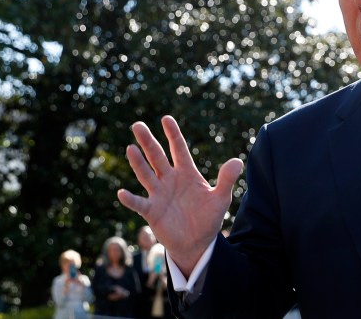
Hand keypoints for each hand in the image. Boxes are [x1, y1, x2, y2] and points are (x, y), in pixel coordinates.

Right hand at [117, 116, 241, 276]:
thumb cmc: (208, 218)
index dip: (173, 134)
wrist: (198, 243)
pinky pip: (139, 203)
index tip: (166, 118)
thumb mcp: (221, 199)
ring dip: (138, 163)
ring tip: (131, 148)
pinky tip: (122, 193)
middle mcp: (170, 180)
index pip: (179, 149)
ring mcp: (159, 194)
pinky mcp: (152, 211)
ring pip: (146, 175)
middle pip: (157, 157)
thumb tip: (237, 161)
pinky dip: (131, 199)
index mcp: (187, 173)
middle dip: (148, 141)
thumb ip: (227, 180)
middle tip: (138, 125)